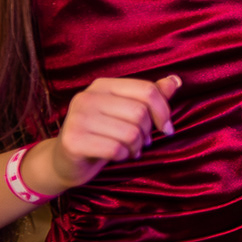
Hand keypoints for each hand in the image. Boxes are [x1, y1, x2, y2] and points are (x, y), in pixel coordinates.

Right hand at [43, 74, 182, 189]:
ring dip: (136, 147)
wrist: (66, 161)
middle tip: (140, 142)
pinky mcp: (73, 140)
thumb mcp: (126, 112)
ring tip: (129, 149)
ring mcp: (78, 117)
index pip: (147, 90)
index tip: (166, 128)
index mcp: (103, 85)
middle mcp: (87, 96)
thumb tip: (175, 81)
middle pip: (140, 113)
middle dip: (147, 133)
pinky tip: (117, 156)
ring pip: (130, 133)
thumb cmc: (102, 134)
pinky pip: (116, 149)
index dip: (164, 111)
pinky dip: (123, 156)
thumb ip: (149, 97)